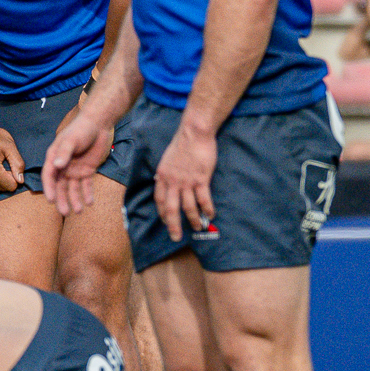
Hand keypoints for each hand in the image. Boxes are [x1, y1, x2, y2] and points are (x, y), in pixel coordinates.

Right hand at [42, 110, 110, 215]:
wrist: (98, 124)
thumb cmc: (81, 129)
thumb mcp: (71, 140)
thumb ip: (64, 153)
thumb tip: (57, 166)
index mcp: (54, 158)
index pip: (49, 176)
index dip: (49, 188)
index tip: (51, 200)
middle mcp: (63, 166)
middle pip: (60, 186)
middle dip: (62, 199)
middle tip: (65, 212)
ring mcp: (75, 169)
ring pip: (73, 188)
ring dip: (75, 199)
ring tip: (79, 211)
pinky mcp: (87, 170)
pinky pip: (86, 185)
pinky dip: (87, 194)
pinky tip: (90, 203)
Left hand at [154, 122, 218, 242]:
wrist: (194, 133)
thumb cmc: (182, 143)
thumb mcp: (167, 159)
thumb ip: (165, 172)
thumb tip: (162, 180)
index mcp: (162, 176)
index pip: (159, 199)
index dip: (161, 213)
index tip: (165, 221)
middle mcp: (172, 181)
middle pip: (171, 208)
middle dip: (173, 225)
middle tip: (176, 237)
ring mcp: (186, 181)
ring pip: (188, 207)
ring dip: (193, 220)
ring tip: (197, 227)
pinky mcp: (201, 179)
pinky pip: (203, 199)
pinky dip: (207, 209)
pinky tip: (210, 215)